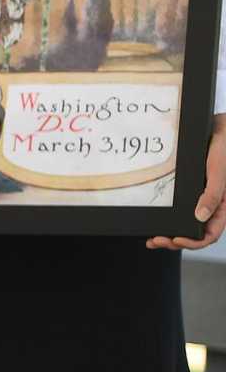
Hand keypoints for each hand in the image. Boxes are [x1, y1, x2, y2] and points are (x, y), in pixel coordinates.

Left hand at [149, 116, 225, 250]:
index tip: (176, 239)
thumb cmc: (223, 150)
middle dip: (177, 241)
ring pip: (186, 224)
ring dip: (171, 235)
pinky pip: (179, 210)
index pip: (211, 234)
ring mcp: (199, 200)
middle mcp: (211, 206)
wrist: (218, 130)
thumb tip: (201, 217)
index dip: (194, 242)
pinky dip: (168, 219)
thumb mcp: (219, 171)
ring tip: (153, 239)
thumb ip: (214, 194)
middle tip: (156, 240)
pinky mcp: (189, 192)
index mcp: (222, 206)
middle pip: (195, 233)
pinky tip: (156, 222)